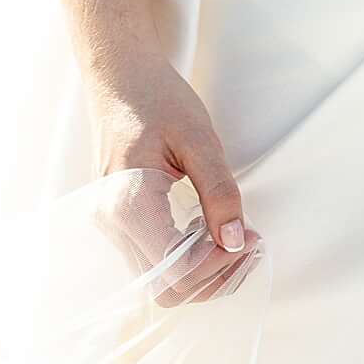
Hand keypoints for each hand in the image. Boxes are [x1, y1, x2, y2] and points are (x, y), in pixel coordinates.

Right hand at [89, 51, 254, 298]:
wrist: (119, 74)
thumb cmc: (156, 98)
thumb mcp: (198, 139)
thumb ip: (219, 193)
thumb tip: (235, 242)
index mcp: (128, 204)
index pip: (176, 271)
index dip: (218, 264)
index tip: (250, 236)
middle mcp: (114, 223)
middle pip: (166, 289)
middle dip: (213, 276)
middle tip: (248, 243)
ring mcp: (113, 225)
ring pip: (160, 281)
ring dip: (203, 272)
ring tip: (236, 238)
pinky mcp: (121, 221)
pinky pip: (156, 260)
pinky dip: (189, 259)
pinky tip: (213, 232)